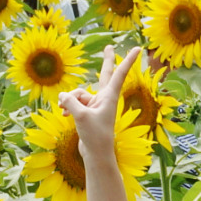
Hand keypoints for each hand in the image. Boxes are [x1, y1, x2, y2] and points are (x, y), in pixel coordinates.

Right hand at [59, 45, 139, 160]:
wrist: (96, 154)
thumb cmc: (95, 135)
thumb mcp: (81, 115)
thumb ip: (70, 101)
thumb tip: (62, 96)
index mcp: (109, 96)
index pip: (119, 73)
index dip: (128, 60)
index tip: (138, 48)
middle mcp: (104, 98)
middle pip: (105, 74)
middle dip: (106, 61)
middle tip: (109, 47)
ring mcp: (95, 104)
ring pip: (78, 94)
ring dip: (69, 101)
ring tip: (65, 112)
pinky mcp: (87, 112)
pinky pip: (74, 102)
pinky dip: (68, 107)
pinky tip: (64, 115)